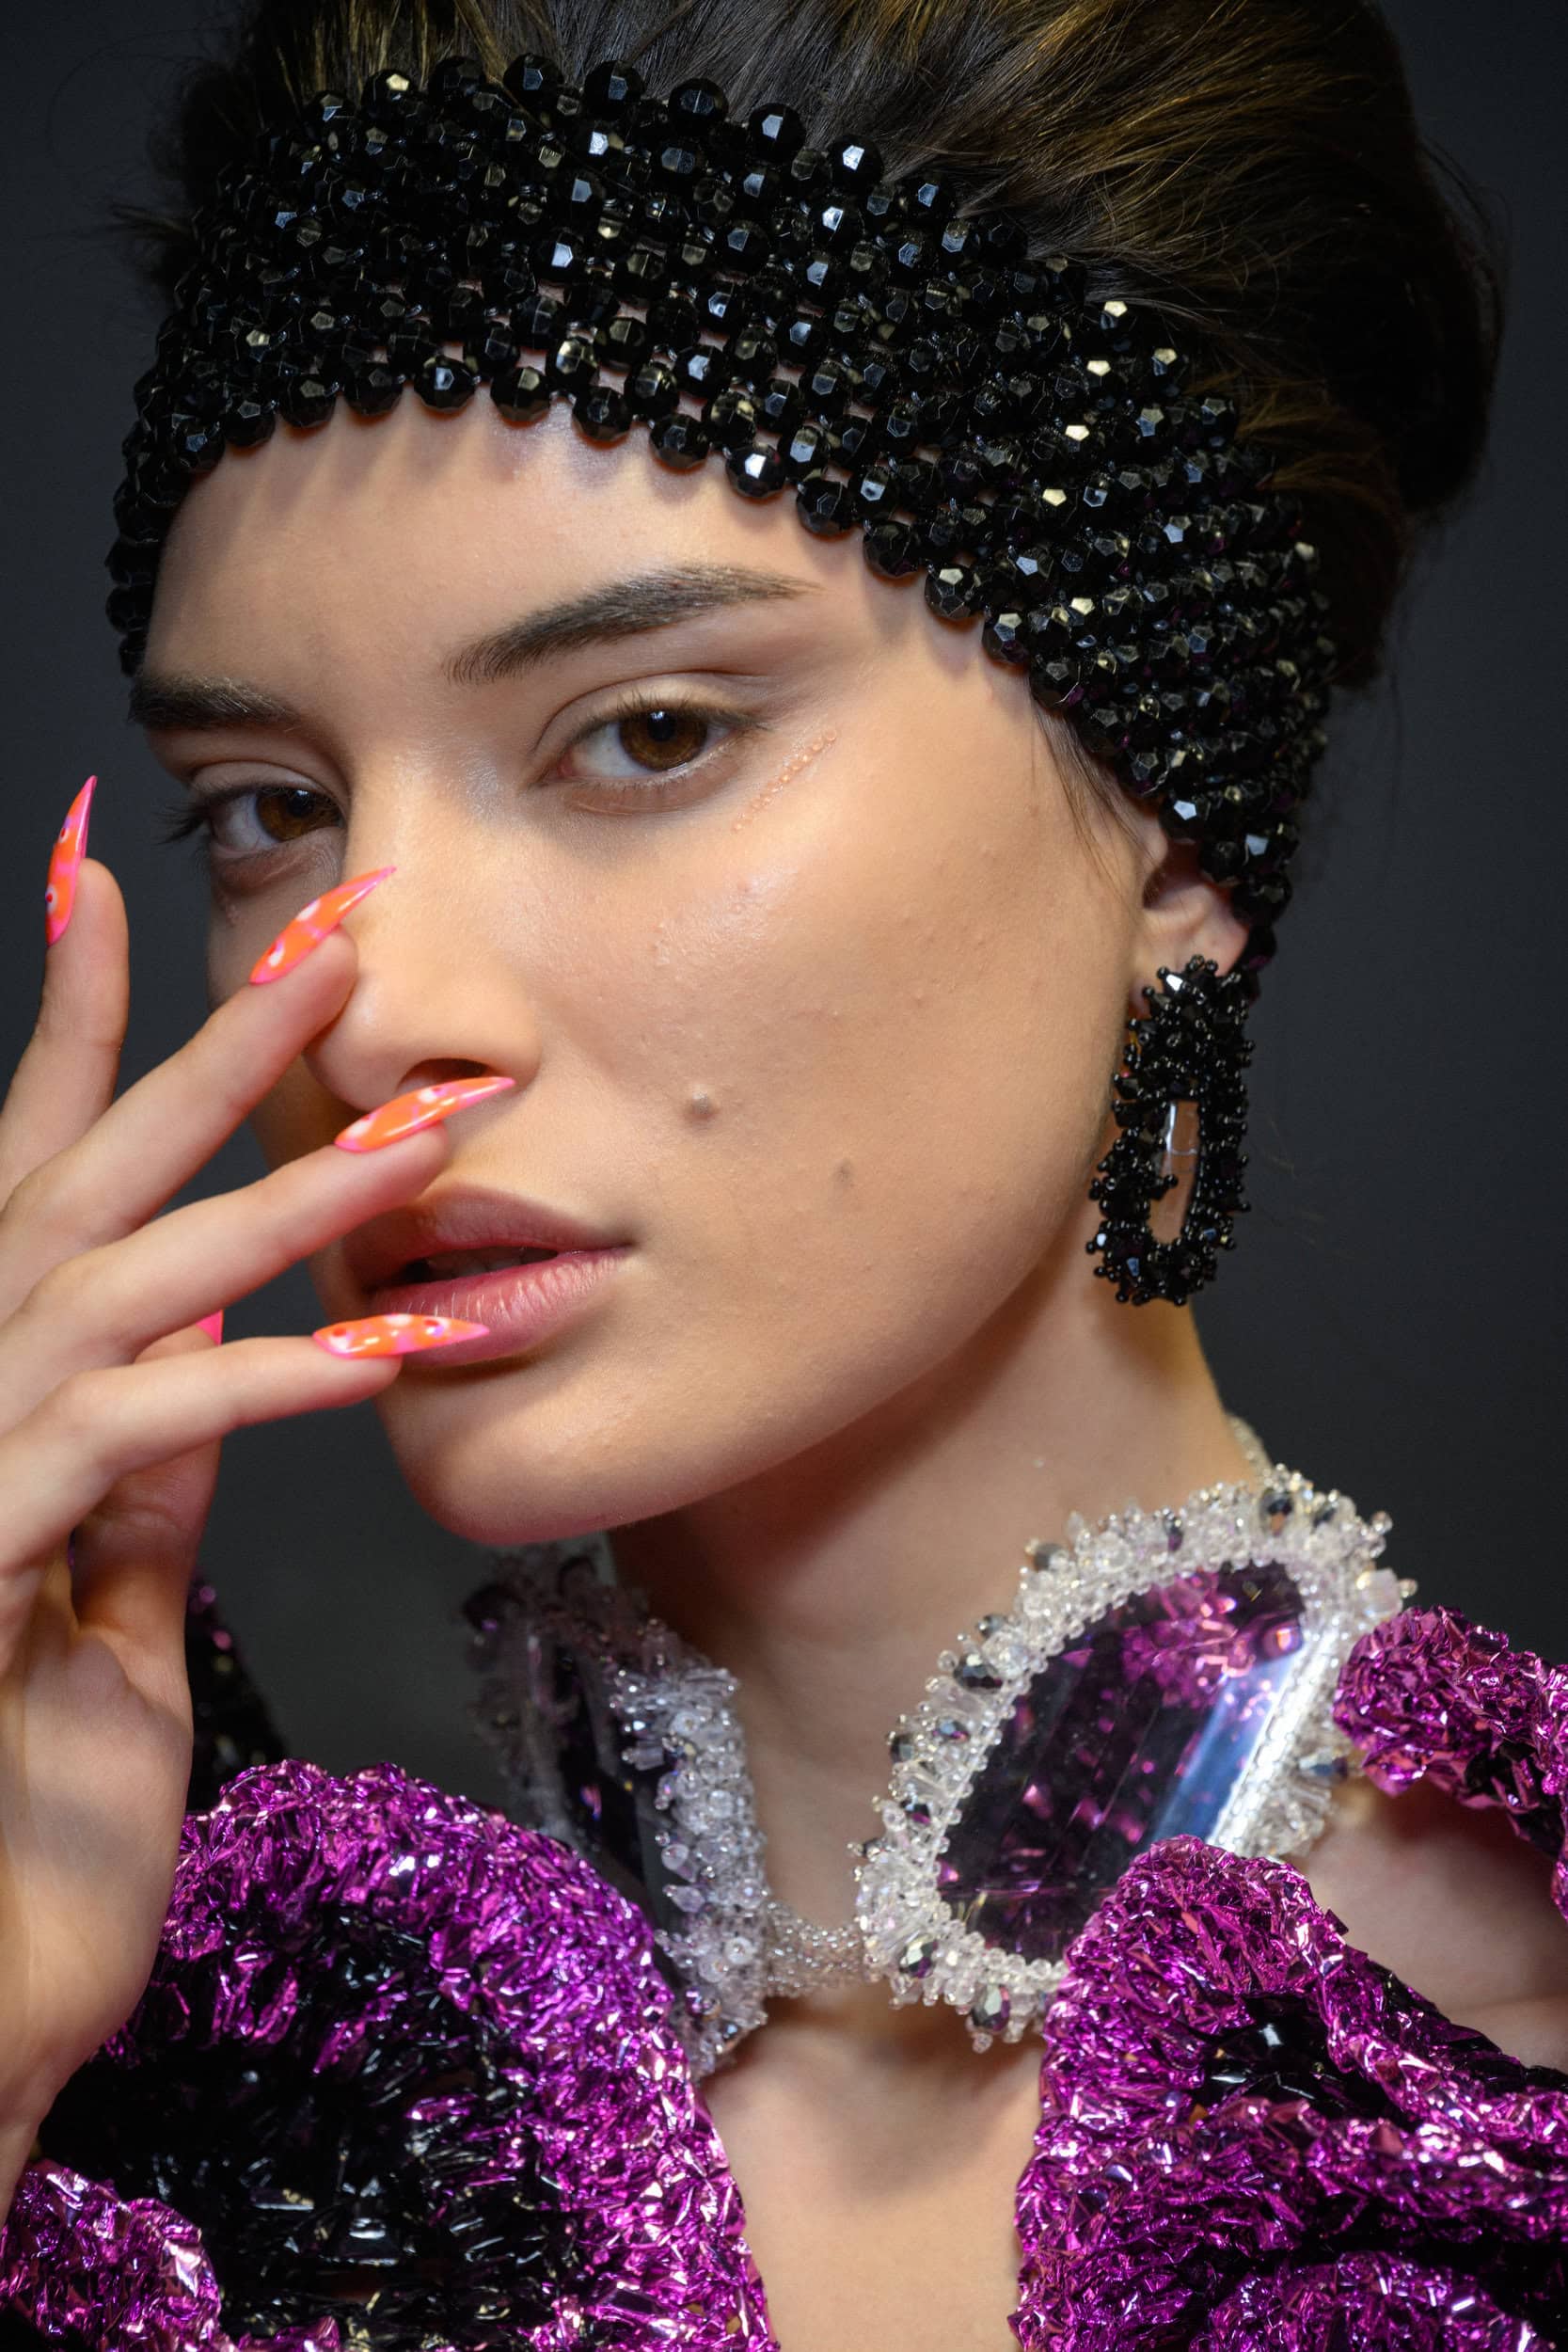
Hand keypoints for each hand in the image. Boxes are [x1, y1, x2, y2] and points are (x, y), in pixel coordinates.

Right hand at [0, 796, 489, 2212]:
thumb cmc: (25, 1803)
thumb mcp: (98, 1601)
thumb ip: (141, 1477)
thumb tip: (217, 1351)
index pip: (31, 1167)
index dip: (78, 1021)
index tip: (116, 878)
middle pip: (83, 1174)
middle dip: (214, 1040)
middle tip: (345, 926)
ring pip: (127, 1276)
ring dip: (292, 1196)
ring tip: (439, 1126)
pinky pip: (141, 1439)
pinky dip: (267, 1381)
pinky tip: (387, 1347)